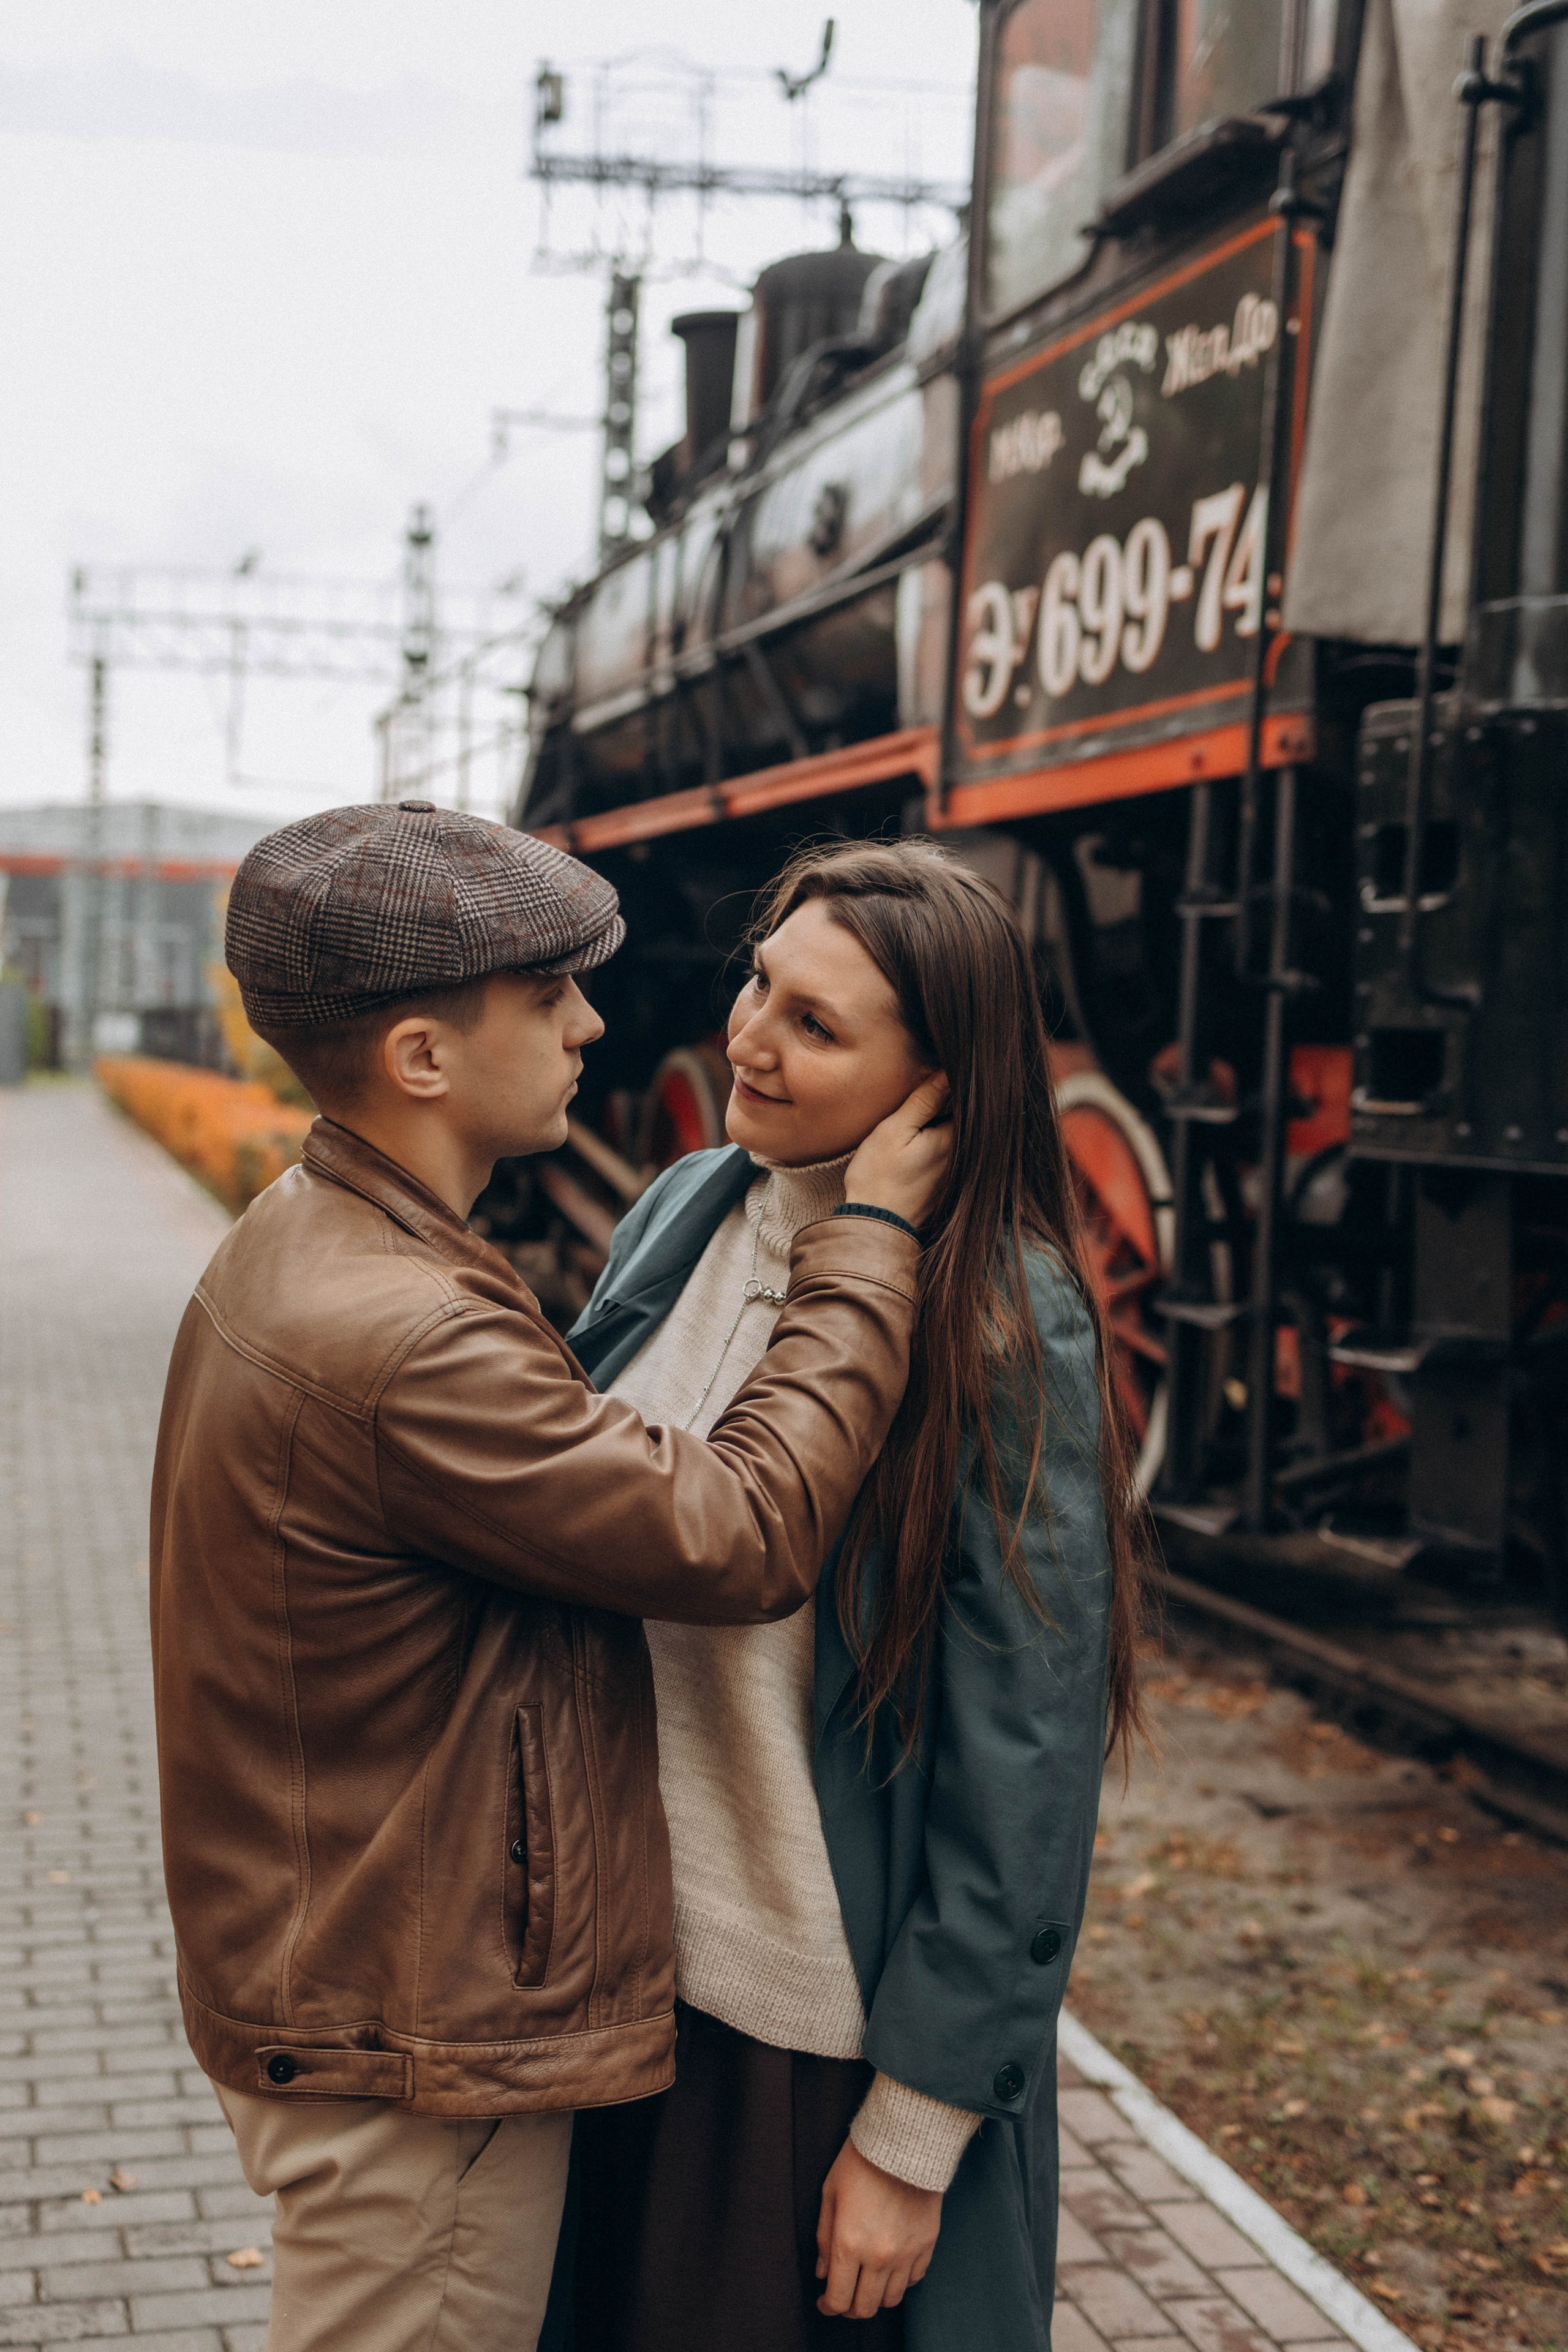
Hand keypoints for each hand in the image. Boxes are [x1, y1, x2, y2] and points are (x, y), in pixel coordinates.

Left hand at [815, 2136, 941, 2317]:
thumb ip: (823, 2238)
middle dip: (850, 2307)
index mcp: (849, 2244)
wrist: (904, 2139)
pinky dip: (900, 2281)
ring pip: (891, 2300)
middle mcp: (879, 2255)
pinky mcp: (927, 2243)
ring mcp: (906, 2252)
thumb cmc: (860, 2161)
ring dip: (876, 2297)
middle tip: (844, 2295)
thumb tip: (822, 2273)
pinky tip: (891, 2267)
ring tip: (868, 2282)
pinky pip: (914, 2280)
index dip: (828, 2306)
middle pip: (865, 2307)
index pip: (839, 2299)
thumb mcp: (830, 2194)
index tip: (824, 2301)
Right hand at [843, 1073, 950, 1231]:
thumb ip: (924, 1100)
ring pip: (955, 1133)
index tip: (932, 1076)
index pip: (966, 1098)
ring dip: (941, 1121)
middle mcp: (964, 1157)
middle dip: (947, 1101)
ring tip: (917, 1118)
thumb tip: (947, 1072)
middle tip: (922, 1093)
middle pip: (963, 1116)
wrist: (875, 1225)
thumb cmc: (879, 1177)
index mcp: (955, 1139)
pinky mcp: (947, 1184)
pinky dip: (937, 1140)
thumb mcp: (895, 1130)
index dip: (949, 1082)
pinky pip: (948, 1151)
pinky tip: (917, 1143)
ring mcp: (957, 1172)